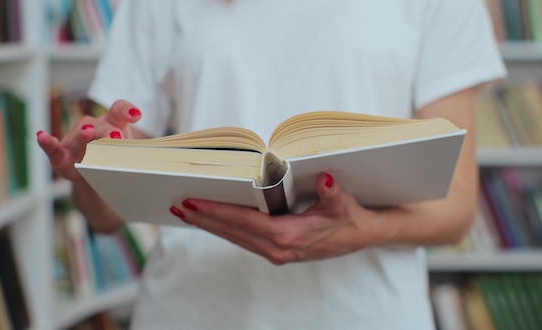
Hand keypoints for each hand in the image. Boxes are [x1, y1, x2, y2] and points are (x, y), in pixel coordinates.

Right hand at [36, 99, 141, 182]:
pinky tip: (42, 136)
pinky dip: (47, 142)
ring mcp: (75, 140)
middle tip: (117, 137)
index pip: (119, 111)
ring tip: (87, 132)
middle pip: (102, 126)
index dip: (127, 111)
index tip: (136, 114)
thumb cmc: (112, 159)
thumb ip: (130, 157)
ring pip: (80, 135)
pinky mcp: (60, 155)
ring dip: (83, 135)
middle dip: (109, 132)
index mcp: (112, 124)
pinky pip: (52, 148)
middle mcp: (92, 127)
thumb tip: (143, 164)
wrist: (94, 176)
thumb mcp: (123, 157)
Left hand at [170, 173, 376, 264]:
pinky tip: (213, 220)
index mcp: (289, 237)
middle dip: (204, 219)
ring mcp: (276, 252)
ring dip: (211, 225)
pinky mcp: (278, 250)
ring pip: (235, 238)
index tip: (193, 203)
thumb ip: (333, 194)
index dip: (217, 212)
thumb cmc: (352, 218)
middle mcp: (278, 248)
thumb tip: (326, 181)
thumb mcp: (344, 204)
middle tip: (178, 206)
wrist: (363, 236)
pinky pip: (244, 239)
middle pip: (232, 232)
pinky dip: (226, 229)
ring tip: (187, 212)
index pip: (244, 222)